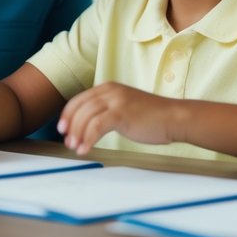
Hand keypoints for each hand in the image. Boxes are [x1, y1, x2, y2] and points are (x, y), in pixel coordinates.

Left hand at [58, 82, 178, 155]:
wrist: (173, 118)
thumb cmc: (151, 117)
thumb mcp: (124, 107)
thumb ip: (106, 111)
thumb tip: (87, 126)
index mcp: (108, 88)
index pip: (79, 100)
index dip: (68, 115)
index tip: (63, 129)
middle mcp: (110, 91)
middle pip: (79, 108)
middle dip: (70, 126)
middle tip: (68, 141)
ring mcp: (116, 101)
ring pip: (86, 117)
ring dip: (77, 134)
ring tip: (76, 148)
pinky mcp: (122, 113)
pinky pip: (96, 126)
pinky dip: (88, 139)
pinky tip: (85, 149)